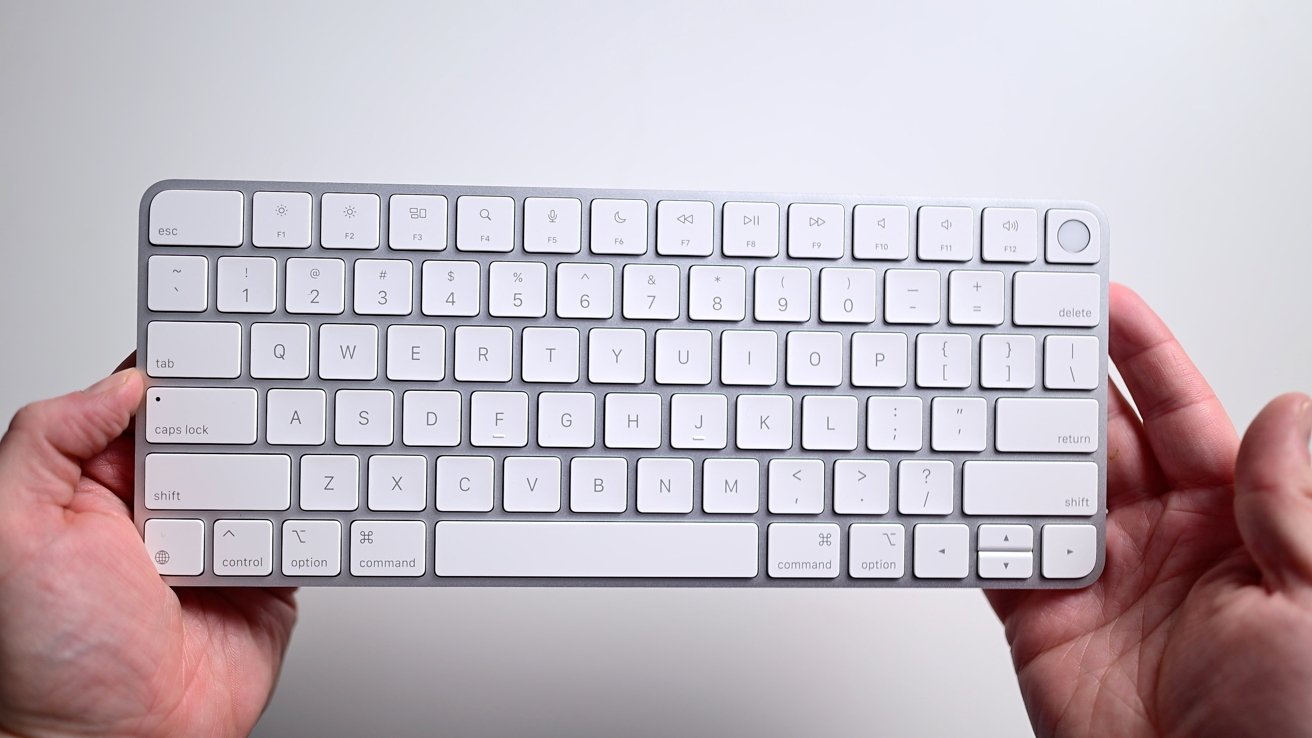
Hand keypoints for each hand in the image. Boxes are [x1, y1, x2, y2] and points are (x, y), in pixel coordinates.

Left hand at [0, 364, 295, 737]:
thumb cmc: (47, 659)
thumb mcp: (12, 527)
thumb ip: (51, 439)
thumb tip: (124, 381)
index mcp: (102, 480)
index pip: (154, 401)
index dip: (185, 367)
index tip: (221, 335)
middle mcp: (166, 504)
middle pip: (226, 427)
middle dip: (254, 403)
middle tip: (279, 385)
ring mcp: (222, 538)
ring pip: (273, 472)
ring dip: (294, 455)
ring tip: (305, 439)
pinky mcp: (269, 576)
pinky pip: (305, 531)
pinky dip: (323, 511)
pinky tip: (326, 492)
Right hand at [989, 285, 1311, 736]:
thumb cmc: (1292, 731)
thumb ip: (1292, 503)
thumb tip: (1286, 411)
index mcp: (1234, 521)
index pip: (1180, 416)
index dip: (1144, 357)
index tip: (1106, 304)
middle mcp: (1161, 538)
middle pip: (1097, 435)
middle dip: (1057, 380)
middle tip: (1014, 329)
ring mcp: (1097, 575)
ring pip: (1035, 480)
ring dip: (1002, 435)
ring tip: (966, 384)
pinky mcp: (1042, 618)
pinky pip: (993, 553)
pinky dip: (961, 518)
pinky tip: (942, 476)